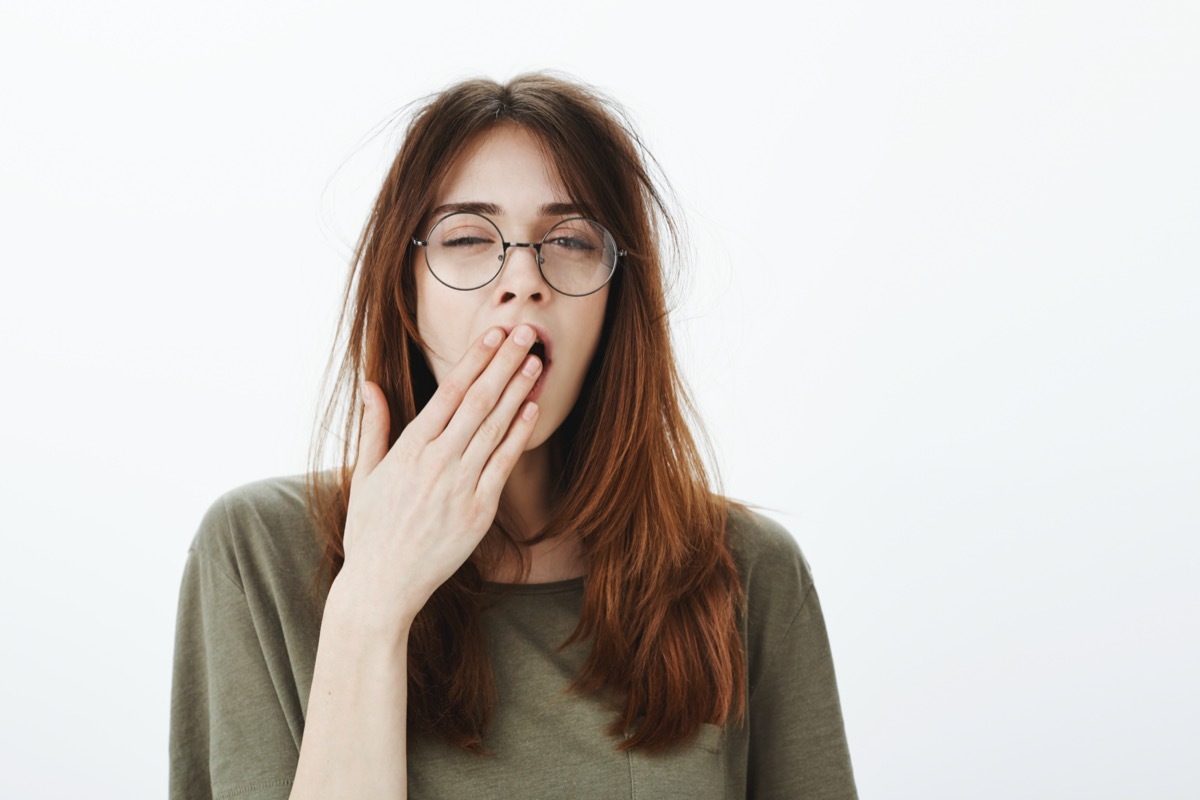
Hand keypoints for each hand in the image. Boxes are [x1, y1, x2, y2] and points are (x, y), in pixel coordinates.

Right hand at [333, 324, 542, 634]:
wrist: (381, 586)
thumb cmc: (370, 532)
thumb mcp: (363, 476)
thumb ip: (374, 428)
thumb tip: (370, 385)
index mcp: (407, 450)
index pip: (448, 393)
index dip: (474, 360)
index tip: (492, 333)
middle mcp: (435, 462)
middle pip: (477, 402)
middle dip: (503, 363)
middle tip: (524, 332)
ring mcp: (458, 486)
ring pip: (494, 428)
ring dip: (517, 391)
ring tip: (536, 362)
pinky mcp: (477, 511)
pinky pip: (503, 465)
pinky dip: (518, 435)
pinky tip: (532, 410)